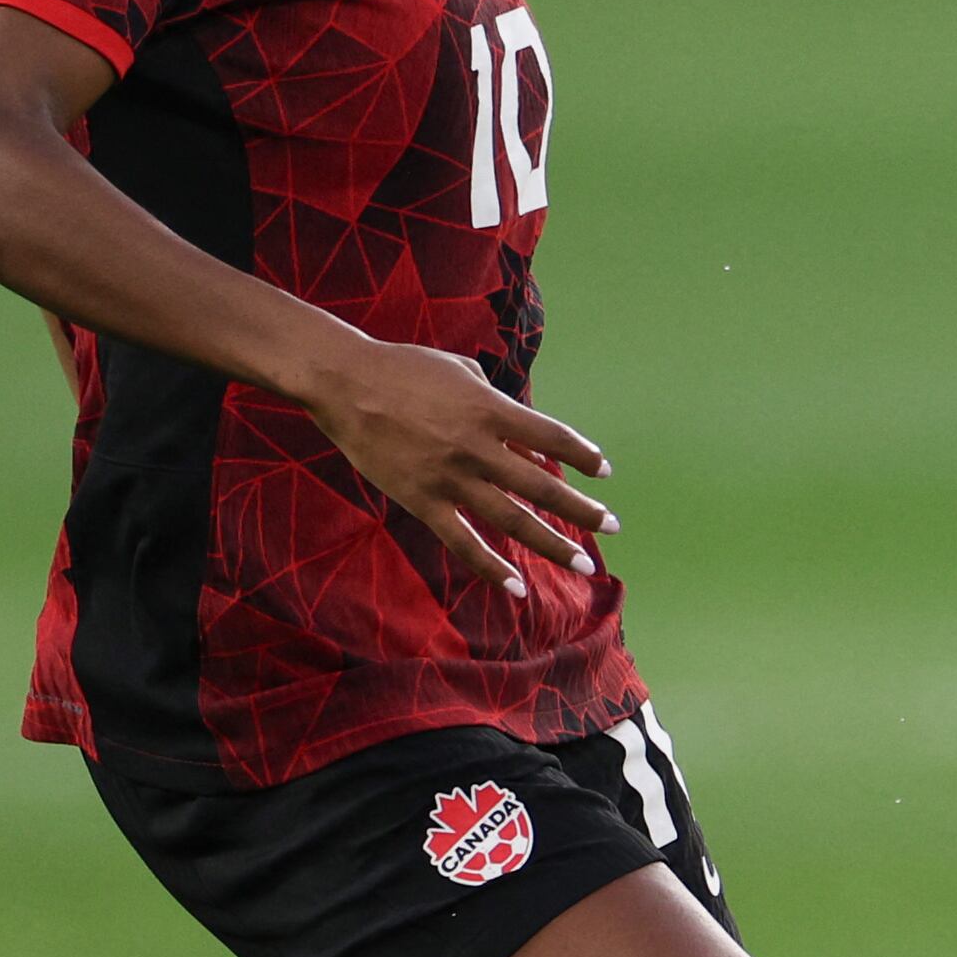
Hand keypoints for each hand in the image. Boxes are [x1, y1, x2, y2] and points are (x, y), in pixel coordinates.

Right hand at [297, 336, 615, 586]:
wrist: (345, 382)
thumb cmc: (405, 369)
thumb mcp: (462, 372)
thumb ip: (496, 403)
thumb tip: (524, 436)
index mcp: (491, 410)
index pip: (553, 438)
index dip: (583, 456)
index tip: (604, 472)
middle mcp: (478, 447)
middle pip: (543, 486)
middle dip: (582, 509)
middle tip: (612, 526)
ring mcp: (451, 478)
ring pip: (513, 519)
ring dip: (553, 543)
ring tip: (584, 564)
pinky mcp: (422, 501)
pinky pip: (463, 542)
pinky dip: (491, 567)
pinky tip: (517, 587)